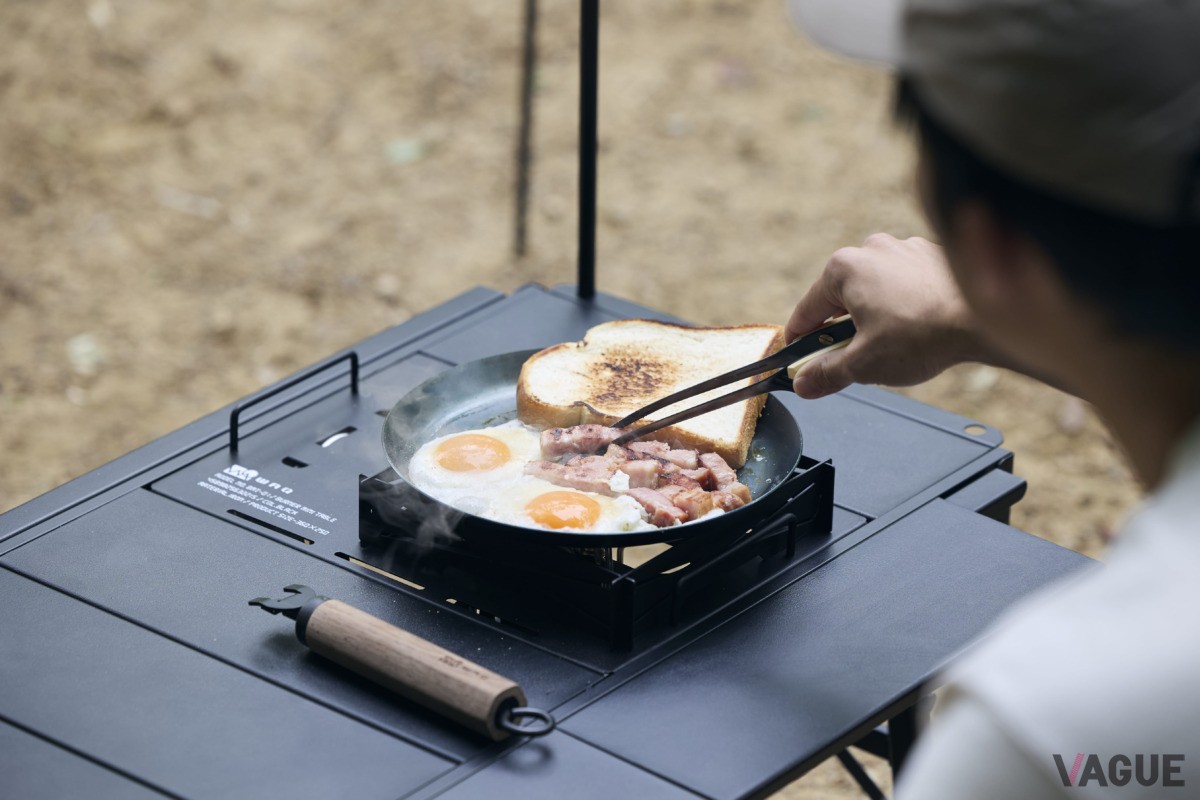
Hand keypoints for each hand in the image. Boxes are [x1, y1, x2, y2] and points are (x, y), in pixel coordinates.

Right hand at [785, 234, 981, 398]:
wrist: (987, 318)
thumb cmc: (922, 334)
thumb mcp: (863, 364)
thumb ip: (827, 373)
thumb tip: (804, 383)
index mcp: (844, 269)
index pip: (807, 311)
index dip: (799, 341)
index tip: (796, 359)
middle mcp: (872, 250)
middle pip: (842, 298)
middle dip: (842, 330)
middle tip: (849, 361)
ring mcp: (905, 249)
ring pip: (875, 290)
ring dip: (874, 317)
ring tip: (889, 347)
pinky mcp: (933, 257)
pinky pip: (905, 285)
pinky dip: (903, 306)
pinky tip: (916, 330)